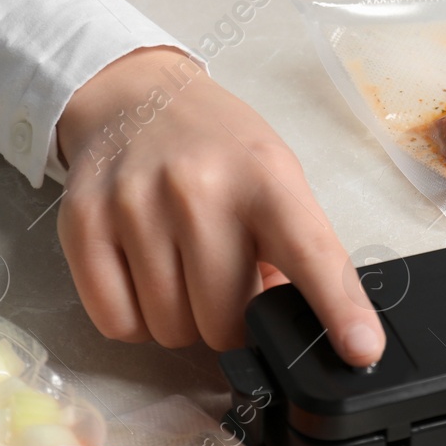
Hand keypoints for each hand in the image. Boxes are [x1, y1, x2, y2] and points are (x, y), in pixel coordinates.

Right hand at [54, 47, 384, 365]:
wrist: (136, 95)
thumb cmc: (218, 146)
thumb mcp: (275, 176)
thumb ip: (294, 247)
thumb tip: (304, 324)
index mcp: (266, 177)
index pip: (310, 253)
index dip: (339, 310)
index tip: (361, 350)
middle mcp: (199, 189)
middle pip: (225, 321)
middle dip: (232, 320)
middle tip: (227, 280)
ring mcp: (136, 206)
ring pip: (171, 329)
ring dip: (183, 318)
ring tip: (185, 266)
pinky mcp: (84, 225)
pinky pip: (118, 323)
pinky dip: (137, 319)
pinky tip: (146, 276)